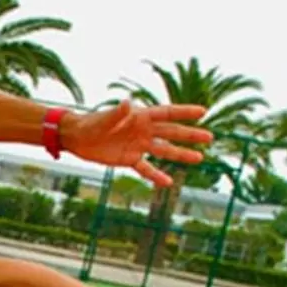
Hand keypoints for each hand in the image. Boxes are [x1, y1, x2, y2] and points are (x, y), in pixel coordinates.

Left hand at [58, 101, 211, 185]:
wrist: (77, 138)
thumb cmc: (90, 124)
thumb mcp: (104, 120)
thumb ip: (117, 114)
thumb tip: (127, 103)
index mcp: (140, 117)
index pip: (167, 113)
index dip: (184, 112)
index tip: (202, 112)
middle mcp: (143, 131)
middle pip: (171, 133)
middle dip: (190, 135)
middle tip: (209, 138)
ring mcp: (138, 145)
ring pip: (164, 151)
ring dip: (180, 154)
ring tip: (199, 159)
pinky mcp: (129, 159)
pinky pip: (146, 169)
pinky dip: (156, 175)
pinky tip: (168, 182)